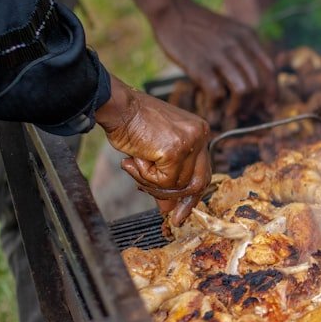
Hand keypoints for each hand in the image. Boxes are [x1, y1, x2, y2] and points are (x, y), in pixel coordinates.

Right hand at [95, 76, 210, 223]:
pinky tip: (135, 159)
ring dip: (151, 182)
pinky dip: (145, 176)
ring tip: (136, 164)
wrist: (117, 107)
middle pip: (198, 181)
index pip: (203, 172)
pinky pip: (163, 181)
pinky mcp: (175, 150)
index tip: (182, 213)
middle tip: (170, 214)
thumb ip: (167, 179)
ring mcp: (190, 142)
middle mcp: (201, 135)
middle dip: (180, 200)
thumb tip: (170, 210)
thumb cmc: (132, 125)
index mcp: (199, 133)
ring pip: (177, 184)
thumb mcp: (156, 155)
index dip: (191, 195)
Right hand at [150, 0, 275, 123]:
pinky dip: (216, 104)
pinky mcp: (200, 65)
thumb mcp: (231, 29)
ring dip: (239, 108)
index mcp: (248, 37)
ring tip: (231, 113)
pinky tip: (211, 105)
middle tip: (245, 113)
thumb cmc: (200, 24)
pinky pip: (217, 93)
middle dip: (254, 104)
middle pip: (258, 85)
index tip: (268, 105)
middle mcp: (238, 46)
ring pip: (243, 91)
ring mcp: (220, 55)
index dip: (272, 92)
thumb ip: (246, 48)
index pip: (270, 70)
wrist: (172, 10)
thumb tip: (256, 78)